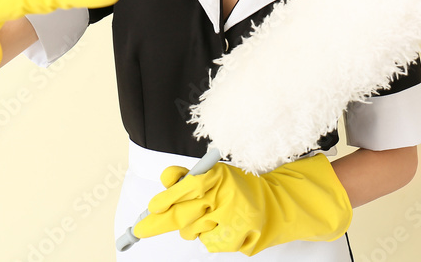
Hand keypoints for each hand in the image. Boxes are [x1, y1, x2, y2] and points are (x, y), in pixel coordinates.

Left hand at [134, 153, 352, 255]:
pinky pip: (207, 243)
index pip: (188, 186)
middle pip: (183, 214)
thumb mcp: (217, 175)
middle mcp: (224, 197)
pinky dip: (207, 238)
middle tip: (142, 229)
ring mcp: (230, 219)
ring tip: (205, 219)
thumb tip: (166, 177)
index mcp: (218, 177)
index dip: (166, 198)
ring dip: (190, 228)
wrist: (278, 205)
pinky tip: (219, 229)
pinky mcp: (235, 237)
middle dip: (160, 222)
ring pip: (192, 231)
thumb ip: (191, 177)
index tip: (149, 209)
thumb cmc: (241, 189)